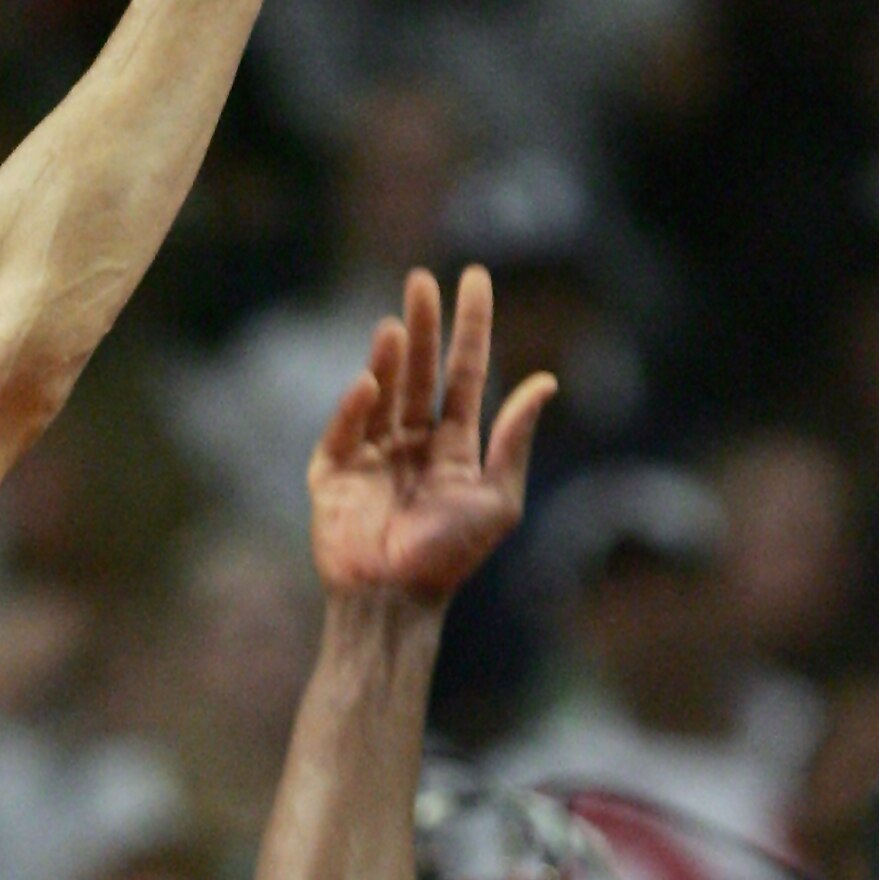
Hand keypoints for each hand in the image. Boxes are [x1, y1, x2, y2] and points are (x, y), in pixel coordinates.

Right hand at [308, 265, 553, 605]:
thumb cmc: (450, 558)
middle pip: (419, 371)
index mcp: (453, 446)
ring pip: (382, 391)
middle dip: (423, 326)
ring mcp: (370, 455)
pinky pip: (344, 431)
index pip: (463, 374)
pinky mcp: (333, 474)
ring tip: (396, 324)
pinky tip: (368, 383)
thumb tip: (545, 381)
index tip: (475, 279)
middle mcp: (412, 442)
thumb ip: (515, 439)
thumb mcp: (498, 498)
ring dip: (389, 357)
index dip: (471, 328)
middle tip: (422, 280)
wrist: (394, 601)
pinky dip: (354, 407)